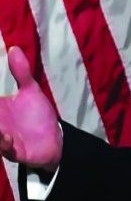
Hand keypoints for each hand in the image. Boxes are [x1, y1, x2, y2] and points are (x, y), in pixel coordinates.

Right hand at [0, 46, 61, 169]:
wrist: (55, 139)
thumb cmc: (37, 116)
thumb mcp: (30, 91)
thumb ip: (21, 72)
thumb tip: (14, 48)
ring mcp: (3, 139)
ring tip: (1, 130)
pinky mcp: (15, 152)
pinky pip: (5, 150)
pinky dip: (4, 144)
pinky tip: (8, 137)